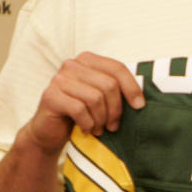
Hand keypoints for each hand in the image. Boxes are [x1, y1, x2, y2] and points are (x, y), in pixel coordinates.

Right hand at [25, 52, 144, 153]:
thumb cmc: (81, 113)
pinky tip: (87, 129)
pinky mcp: (50, 96)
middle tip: (113, 125)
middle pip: (109, 85)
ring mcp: (59, 79)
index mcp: (87, 60)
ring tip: (100, 128)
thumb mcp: (101, 97)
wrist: (50, 131)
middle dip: (116, 109)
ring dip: (101, 119)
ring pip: (95, 98)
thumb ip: (116, 89)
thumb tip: (142, 98)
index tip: (140, 106)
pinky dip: (88, 123)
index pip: (117, 68)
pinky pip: (79, 109)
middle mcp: (72, 65)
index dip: (132, 88)